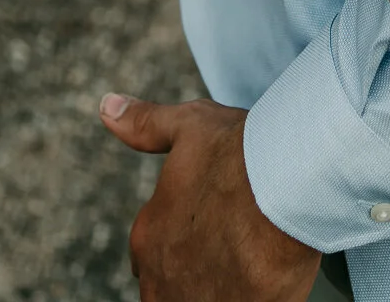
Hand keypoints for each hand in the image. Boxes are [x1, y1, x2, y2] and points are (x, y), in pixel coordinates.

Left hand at [100, 92, 320, 301]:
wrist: (283, 184)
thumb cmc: (237, 153)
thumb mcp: (188, 126)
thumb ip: (145, 124)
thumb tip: (105, 107)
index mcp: (148, 236)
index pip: (152, 253)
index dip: (185, 237)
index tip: (212, 225)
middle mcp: (160, 279)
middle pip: (172, 285)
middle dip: (196, 270)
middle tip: (232, 244)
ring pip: (198, 300)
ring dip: (216, 287)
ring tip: (248, 261)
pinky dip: (244, 296)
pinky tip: (264, 279)